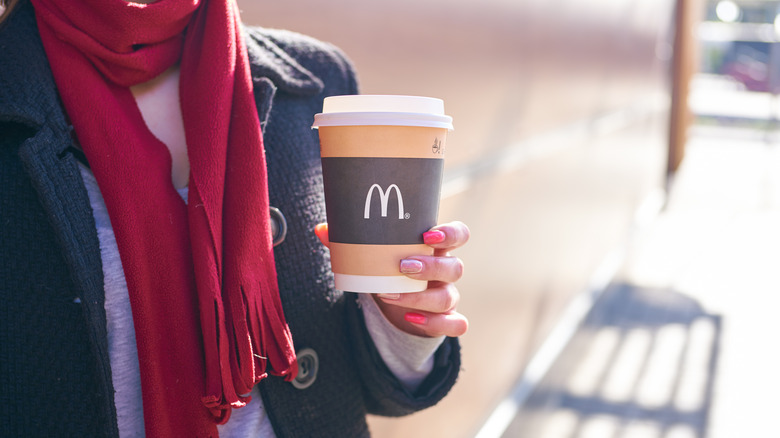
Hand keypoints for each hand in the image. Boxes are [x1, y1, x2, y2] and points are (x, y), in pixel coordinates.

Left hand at [314, 221, 469, 337]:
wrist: (394, 306)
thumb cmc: (387, 271)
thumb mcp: (373, 257)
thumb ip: (350, 242)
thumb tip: (321, 229)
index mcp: (435, 249)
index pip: (459, 235)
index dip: (451, 233)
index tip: (428, 234)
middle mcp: (446, 272)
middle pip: (455, 268)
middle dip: (431, 267)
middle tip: (402, 266)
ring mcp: (448, 297)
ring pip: (449, 298)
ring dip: (420, 297)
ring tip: (390, 294)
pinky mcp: (445, 320)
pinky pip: (455, 325)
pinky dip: (436, 324)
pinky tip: (411, 318)